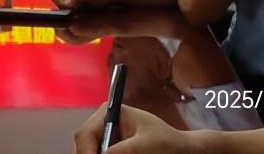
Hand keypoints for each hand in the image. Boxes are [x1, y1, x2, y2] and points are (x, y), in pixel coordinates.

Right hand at [51, 0, 117, 9]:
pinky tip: (77, 13)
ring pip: (59, 2)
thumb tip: (65, 4)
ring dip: (66, 9)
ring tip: (76, 12)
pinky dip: (69, 10)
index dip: (61, 2)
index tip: (68, 10)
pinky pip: (65, 5)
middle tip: (72, 13)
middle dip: (62, 6)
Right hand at [74, 104, 194, 153]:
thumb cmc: (167, 142)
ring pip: (89, 153)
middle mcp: (102, 125)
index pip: (85, 133)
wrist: (180, 150)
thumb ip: (124, 150)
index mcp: (109, 113)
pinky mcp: (110, 149)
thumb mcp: (147, 145)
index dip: (85, 151)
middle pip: (83, 146)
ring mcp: (105, 139)